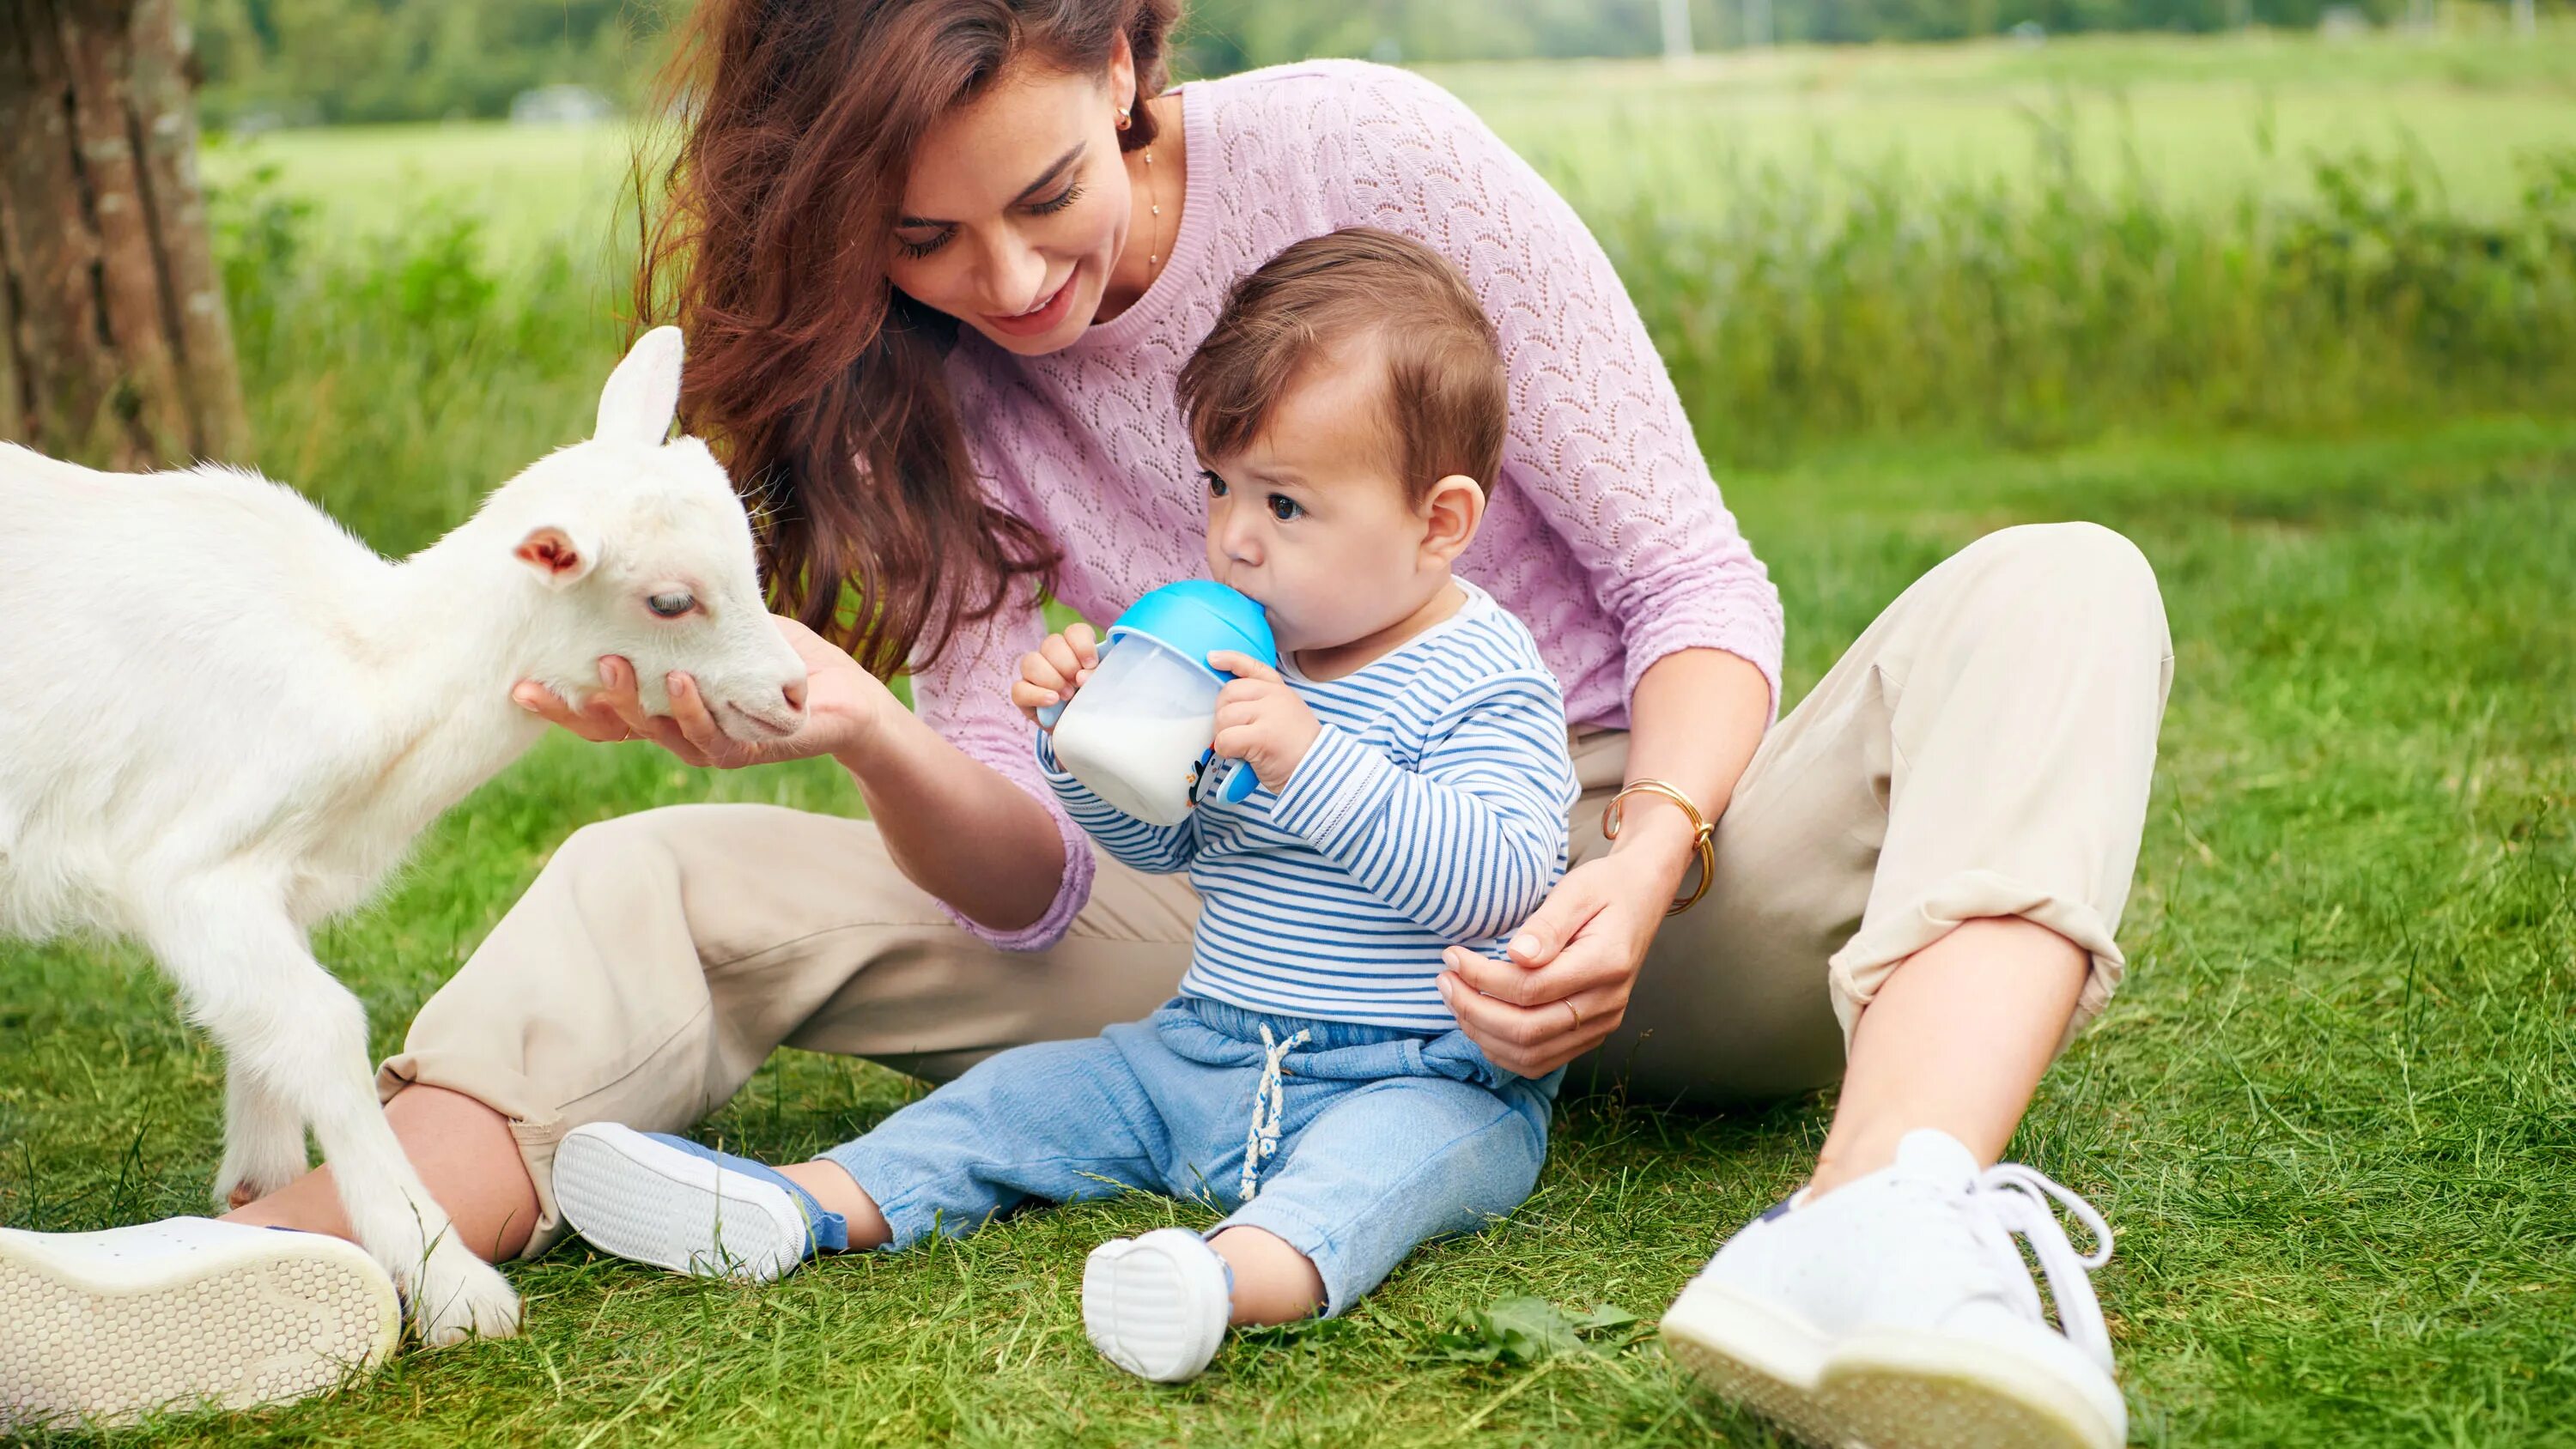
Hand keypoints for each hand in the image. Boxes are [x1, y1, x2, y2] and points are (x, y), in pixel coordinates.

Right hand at [511, 616, 887, 769]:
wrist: (840, 690)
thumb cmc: (770, 649)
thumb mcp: (710, 616)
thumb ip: (668, 601)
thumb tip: (617, 551)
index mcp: (656, 702)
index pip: (596, 712)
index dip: (557, 706)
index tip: (517, 684)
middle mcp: (673, 728)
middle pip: (612, 731)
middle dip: (578, 708)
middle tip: (550, 676)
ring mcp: (707, 744)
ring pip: (656, 734)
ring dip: (632, 701)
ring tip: (614, 664)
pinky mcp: (747, 750)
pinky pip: (710, 739)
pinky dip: (693, 710)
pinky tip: (682, 681)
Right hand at [1012, 623, 1100, 727]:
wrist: (1083, 732)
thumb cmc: (1095, 702)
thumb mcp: (1103, 688)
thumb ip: (1099, 677)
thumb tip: (1082, 676)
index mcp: (1076, 648)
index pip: (1074, 631)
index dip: (1082, 645)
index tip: (1090, 664)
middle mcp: (1053, 656)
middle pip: (1051, 643)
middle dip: (1067, 664)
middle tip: (1079, 684)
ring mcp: (1034, 673)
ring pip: (1031, 661)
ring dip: (1051, 678)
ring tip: (1068, 696)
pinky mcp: (1023, 694)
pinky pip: (1019, 689)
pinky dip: (1036, 695)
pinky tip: (1052, 701)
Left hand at [1206, 651, 1319, 792]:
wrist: (1319, 772)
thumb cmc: (1296, 750)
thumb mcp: (1285, 716)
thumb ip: (1262, 704)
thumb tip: (1225, 706)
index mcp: (1280, 690)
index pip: (1252, 666)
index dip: (1229, 659)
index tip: (1212, 659)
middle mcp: (1275, 696)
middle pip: (1228, 693)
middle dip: (1222, 714)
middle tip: (1233, 733)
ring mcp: (1269, 714)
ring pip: (1224, 716)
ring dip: (1223, 735)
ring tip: (1239, 747)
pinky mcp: (1262, 736)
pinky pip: (1226, 739)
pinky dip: (1226, 751)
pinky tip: (1240, 757)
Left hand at [1435, 848, 1680, 1076]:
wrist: (1641, 898)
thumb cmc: (1605, 888)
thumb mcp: (1576, 891)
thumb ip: (1546, 925)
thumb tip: (1515, 955)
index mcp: (1606, 964)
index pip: (1530, 989)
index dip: (1482, 978)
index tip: (1452, 956)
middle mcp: (1607, 1003)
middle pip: (1527, 1030)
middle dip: (1473, 1009)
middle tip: (1444, 980)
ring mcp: (1602, 1024)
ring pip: (1531, 1055)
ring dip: (1482, 1034)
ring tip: (1454, 1000)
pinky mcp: (1591, 1033)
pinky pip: (1542, 1060)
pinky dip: (1503, 1050)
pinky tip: (1478, 1023)